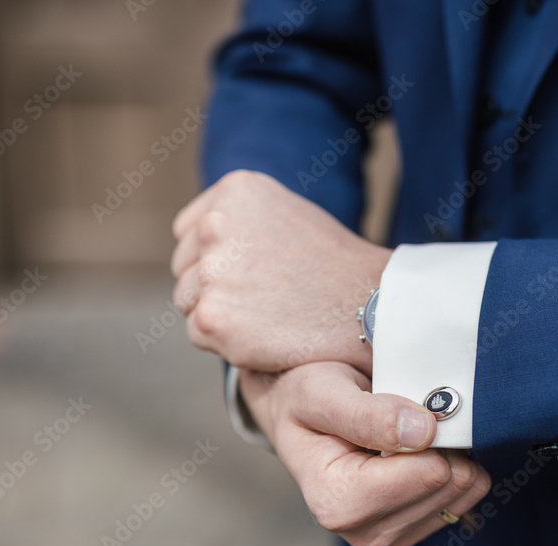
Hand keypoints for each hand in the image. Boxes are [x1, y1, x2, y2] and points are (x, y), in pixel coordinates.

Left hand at [170, 170, 390, 374]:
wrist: (372, 305)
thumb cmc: (337, 267)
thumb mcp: (287, 214)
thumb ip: (241, 220)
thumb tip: (204, 236)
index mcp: (235, 190)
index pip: (191, 231)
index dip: (218, 258)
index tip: (253, 273)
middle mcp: (215, 223)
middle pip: (185, 268)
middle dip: (217, 288)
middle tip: (266, 300)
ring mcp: (211, 270)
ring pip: (190, 303)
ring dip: (221, 314)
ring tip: (269, 316)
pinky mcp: (213, 316)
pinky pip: (199, 335)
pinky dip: (227, 343)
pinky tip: (266, 335)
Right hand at [241, 361, 491, 545]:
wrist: (300, 417)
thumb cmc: (306, 401)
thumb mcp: (321, 393)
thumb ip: (367, 414)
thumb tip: (422, 432)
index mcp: (338, 502)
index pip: (429, 473)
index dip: (429, 429)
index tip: (404, 405)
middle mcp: (363, 531)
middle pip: (450, 483)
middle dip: (440, 441)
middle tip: (406, 417)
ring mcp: (390, 536)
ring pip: (464, 490)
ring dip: (446, 452)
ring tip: (407, 433)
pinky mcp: (412, 531)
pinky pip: (466, 498)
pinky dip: (451, 466)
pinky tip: (417, 453)